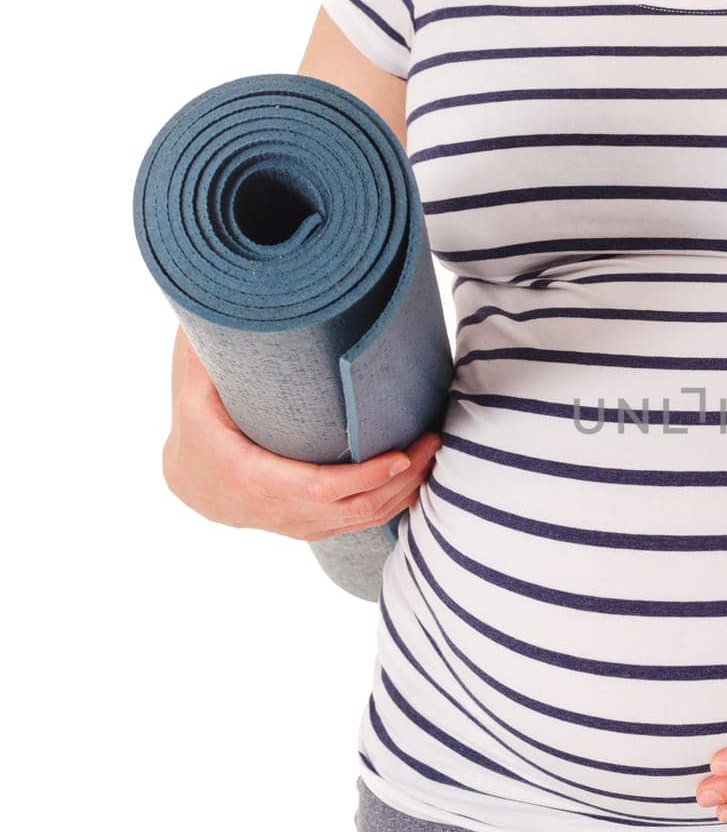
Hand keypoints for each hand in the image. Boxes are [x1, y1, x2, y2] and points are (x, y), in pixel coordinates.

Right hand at [161, 327, 441, 541]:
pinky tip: (417, 481)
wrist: (187, 480)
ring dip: (404, 492)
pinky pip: (359, 525)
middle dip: (402, 478)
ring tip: (433, 454)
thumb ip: (206, 355)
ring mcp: (298, 524)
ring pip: (363, 520)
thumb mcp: (192, 391)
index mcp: (253, 478)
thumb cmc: (194, 427)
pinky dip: (392, 506)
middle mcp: (279, 510)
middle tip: (433, 440)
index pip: (321, 488)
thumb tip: (223, 304)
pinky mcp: (310, 527)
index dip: (366, 477)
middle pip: (355, 506)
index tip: (402, 455)